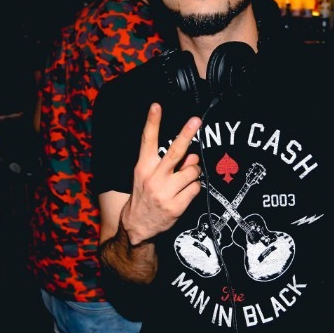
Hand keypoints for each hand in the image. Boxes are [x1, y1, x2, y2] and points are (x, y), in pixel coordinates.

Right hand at [123, 103, 202, 244]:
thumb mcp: (145, 175)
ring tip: (184, 178)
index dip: (152, 122)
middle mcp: (154, 178)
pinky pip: (196, 188)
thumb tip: (191, 153)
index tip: (156, 106)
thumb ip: (166, 162)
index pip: (147, 141)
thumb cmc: (144, 196)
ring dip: (194, 172)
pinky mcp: (177, 206)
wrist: (137, 227)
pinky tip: (185, 192)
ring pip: (192, 171)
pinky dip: (194, 187)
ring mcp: (165, 193)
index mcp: (143, 167)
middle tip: (196, 120)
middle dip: (187, 134)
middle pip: (175, 152)